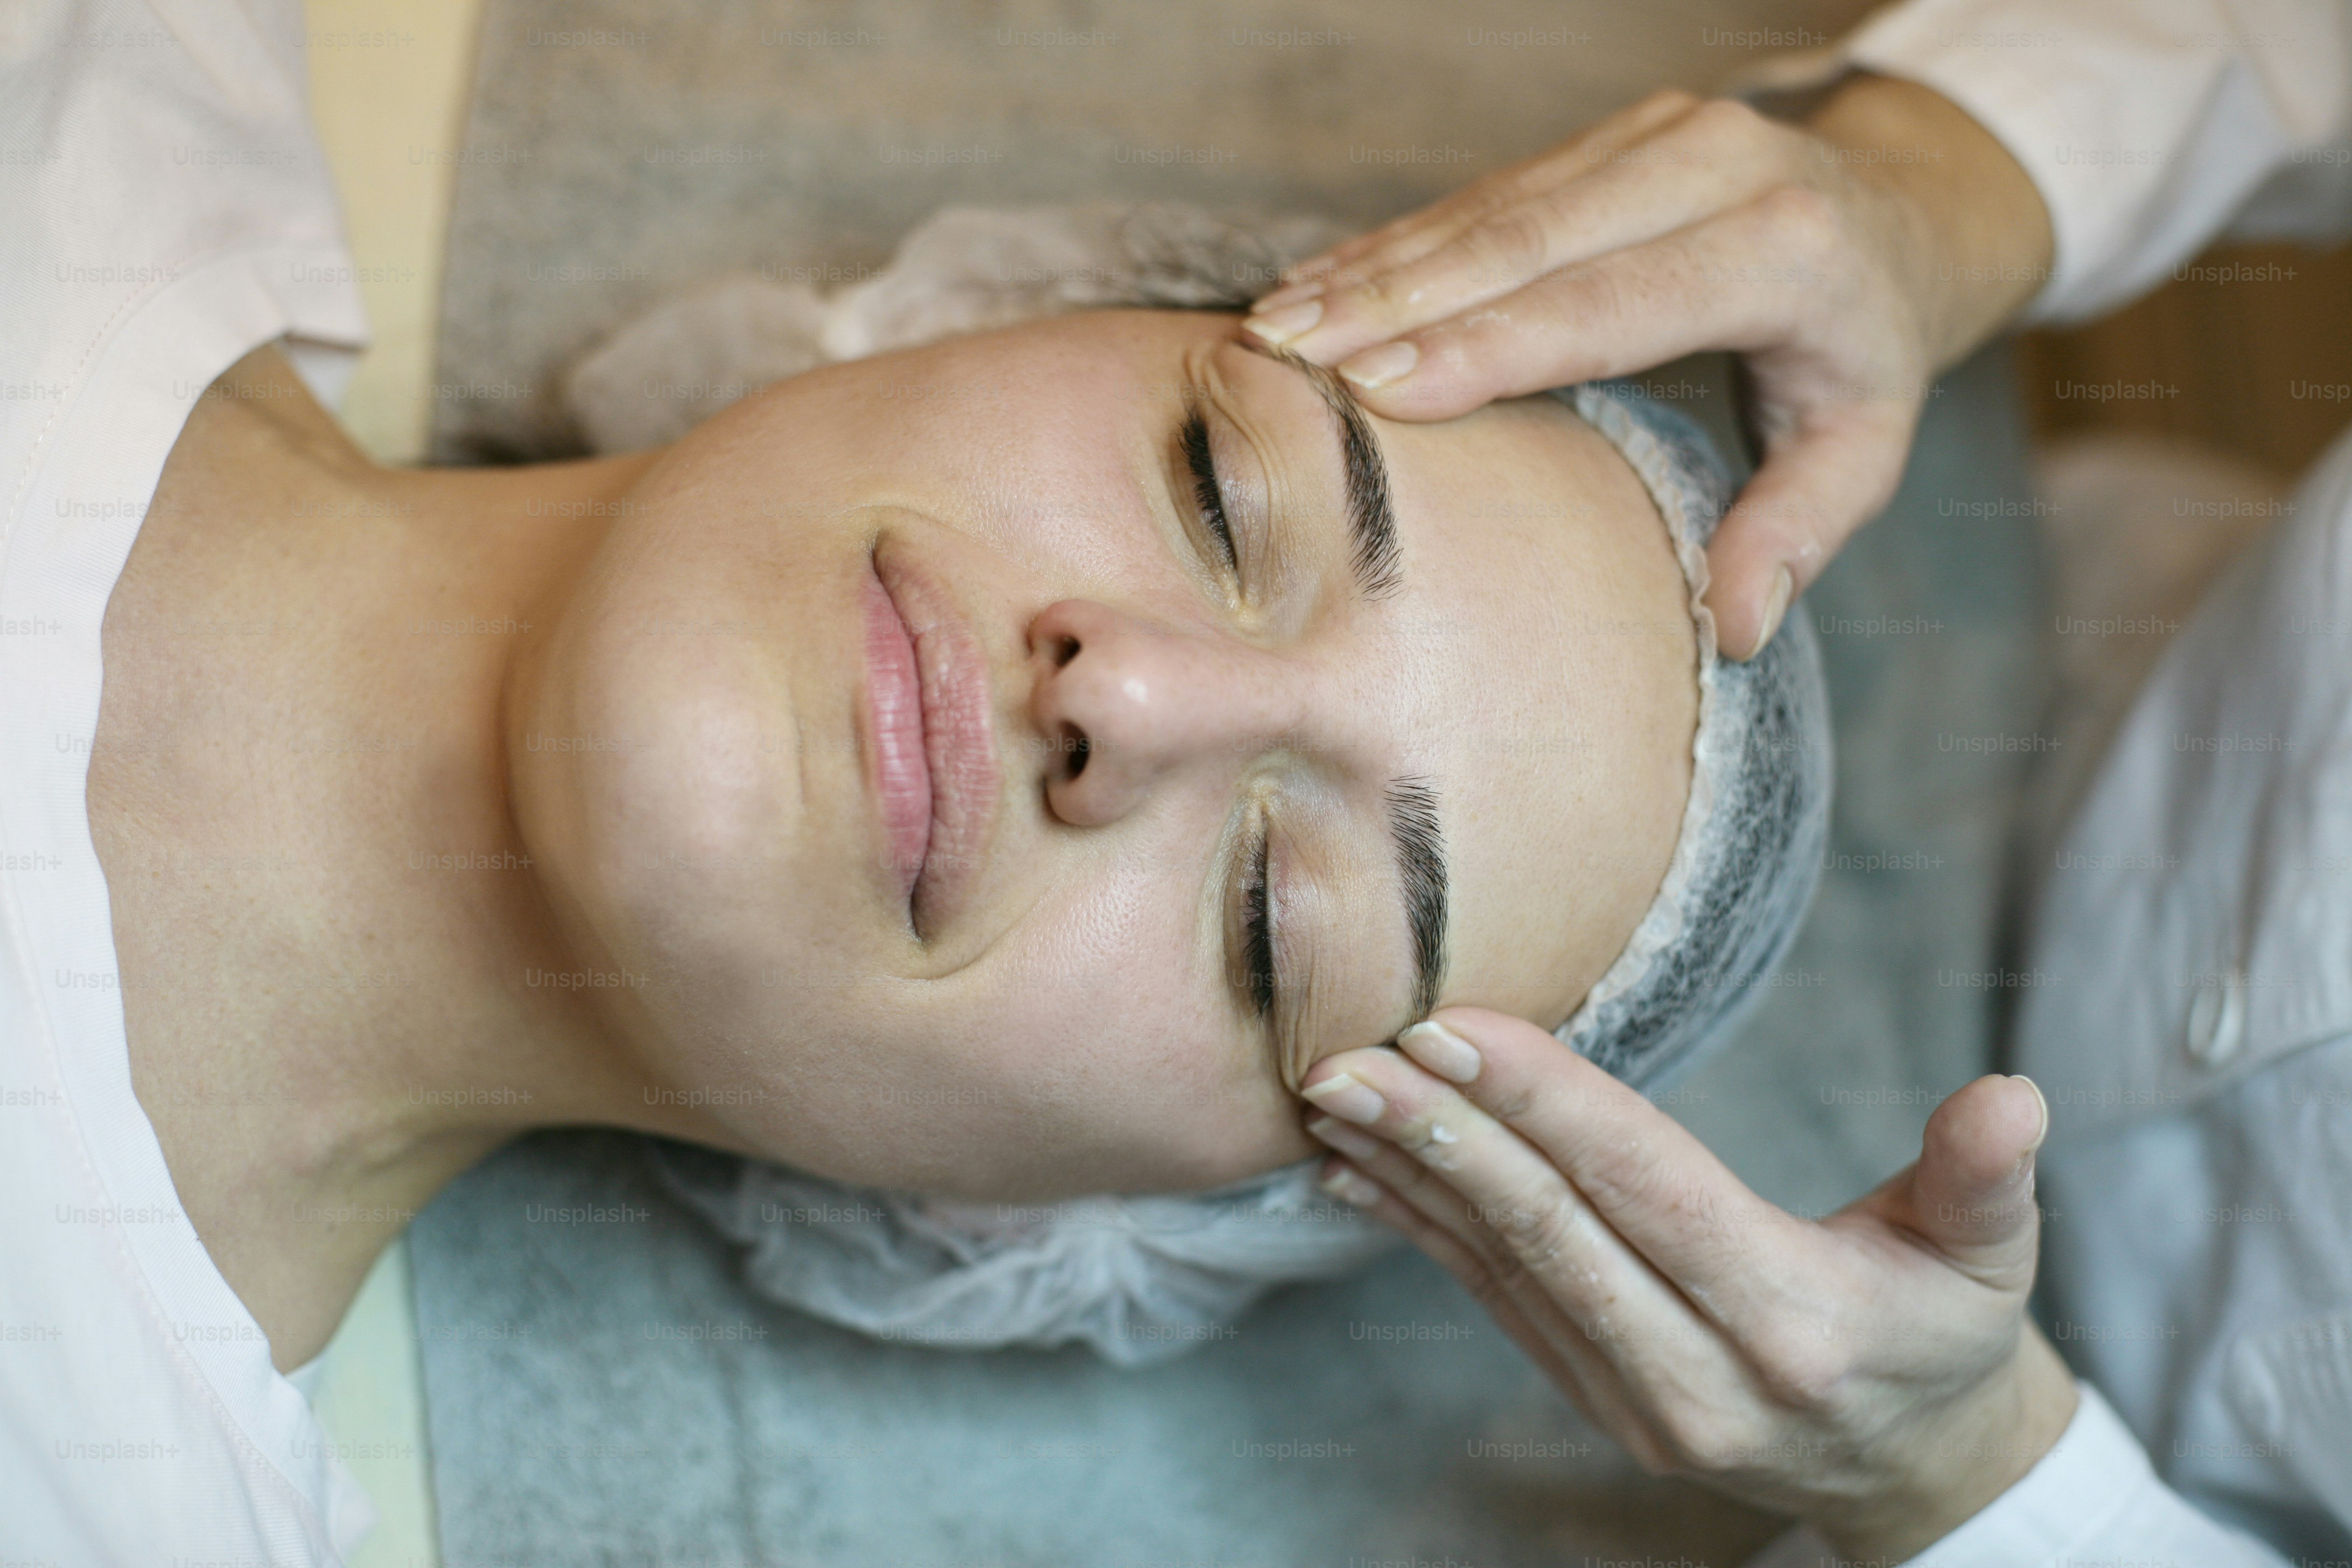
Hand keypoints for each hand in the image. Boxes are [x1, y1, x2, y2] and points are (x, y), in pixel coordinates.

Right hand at [1243, 77, 2052, 658]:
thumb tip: (1734, 631)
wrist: (1905, 215)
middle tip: (1286, 354)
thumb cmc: (1863, 355)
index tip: (1377, 386)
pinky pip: (1491, 190)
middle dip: (1394, 301)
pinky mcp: (1617, 132)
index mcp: (1783, 251)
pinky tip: (1322, 284)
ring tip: (1276, 324)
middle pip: (1529, 241)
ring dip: (1376, 268)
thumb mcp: (1862, 450)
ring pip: (1494, 207)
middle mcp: (1717, 166)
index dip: (1487, 345)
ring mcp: (1659, 135)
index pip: (1607, 305)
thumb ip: (1796, 532)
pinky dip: (1401, 242)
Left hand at [1299, 1006, 2078, 1559]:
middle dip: (1440, 1134)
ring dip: (1408, 1178)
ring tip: (1329, 1097)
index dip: (1546, 1102)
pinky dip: (1421, 1232)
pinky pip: (1494, 1303)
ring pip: (1504, 1268)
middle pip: (1550, 1230)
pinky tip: (1357, 1172)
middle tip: (1345, 1055)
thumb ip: (1986, 1176)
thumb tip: (2013, 1097)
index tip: (1452, 1024)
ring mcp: (1637, 1403)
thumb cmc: (1944, 1330)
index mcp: (1794, 1319)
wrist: (1919, 1467)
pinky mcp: (1597, 1403)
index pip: (1646, 1186)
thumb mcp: (1993, 1256)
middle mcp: (1700, 1375)